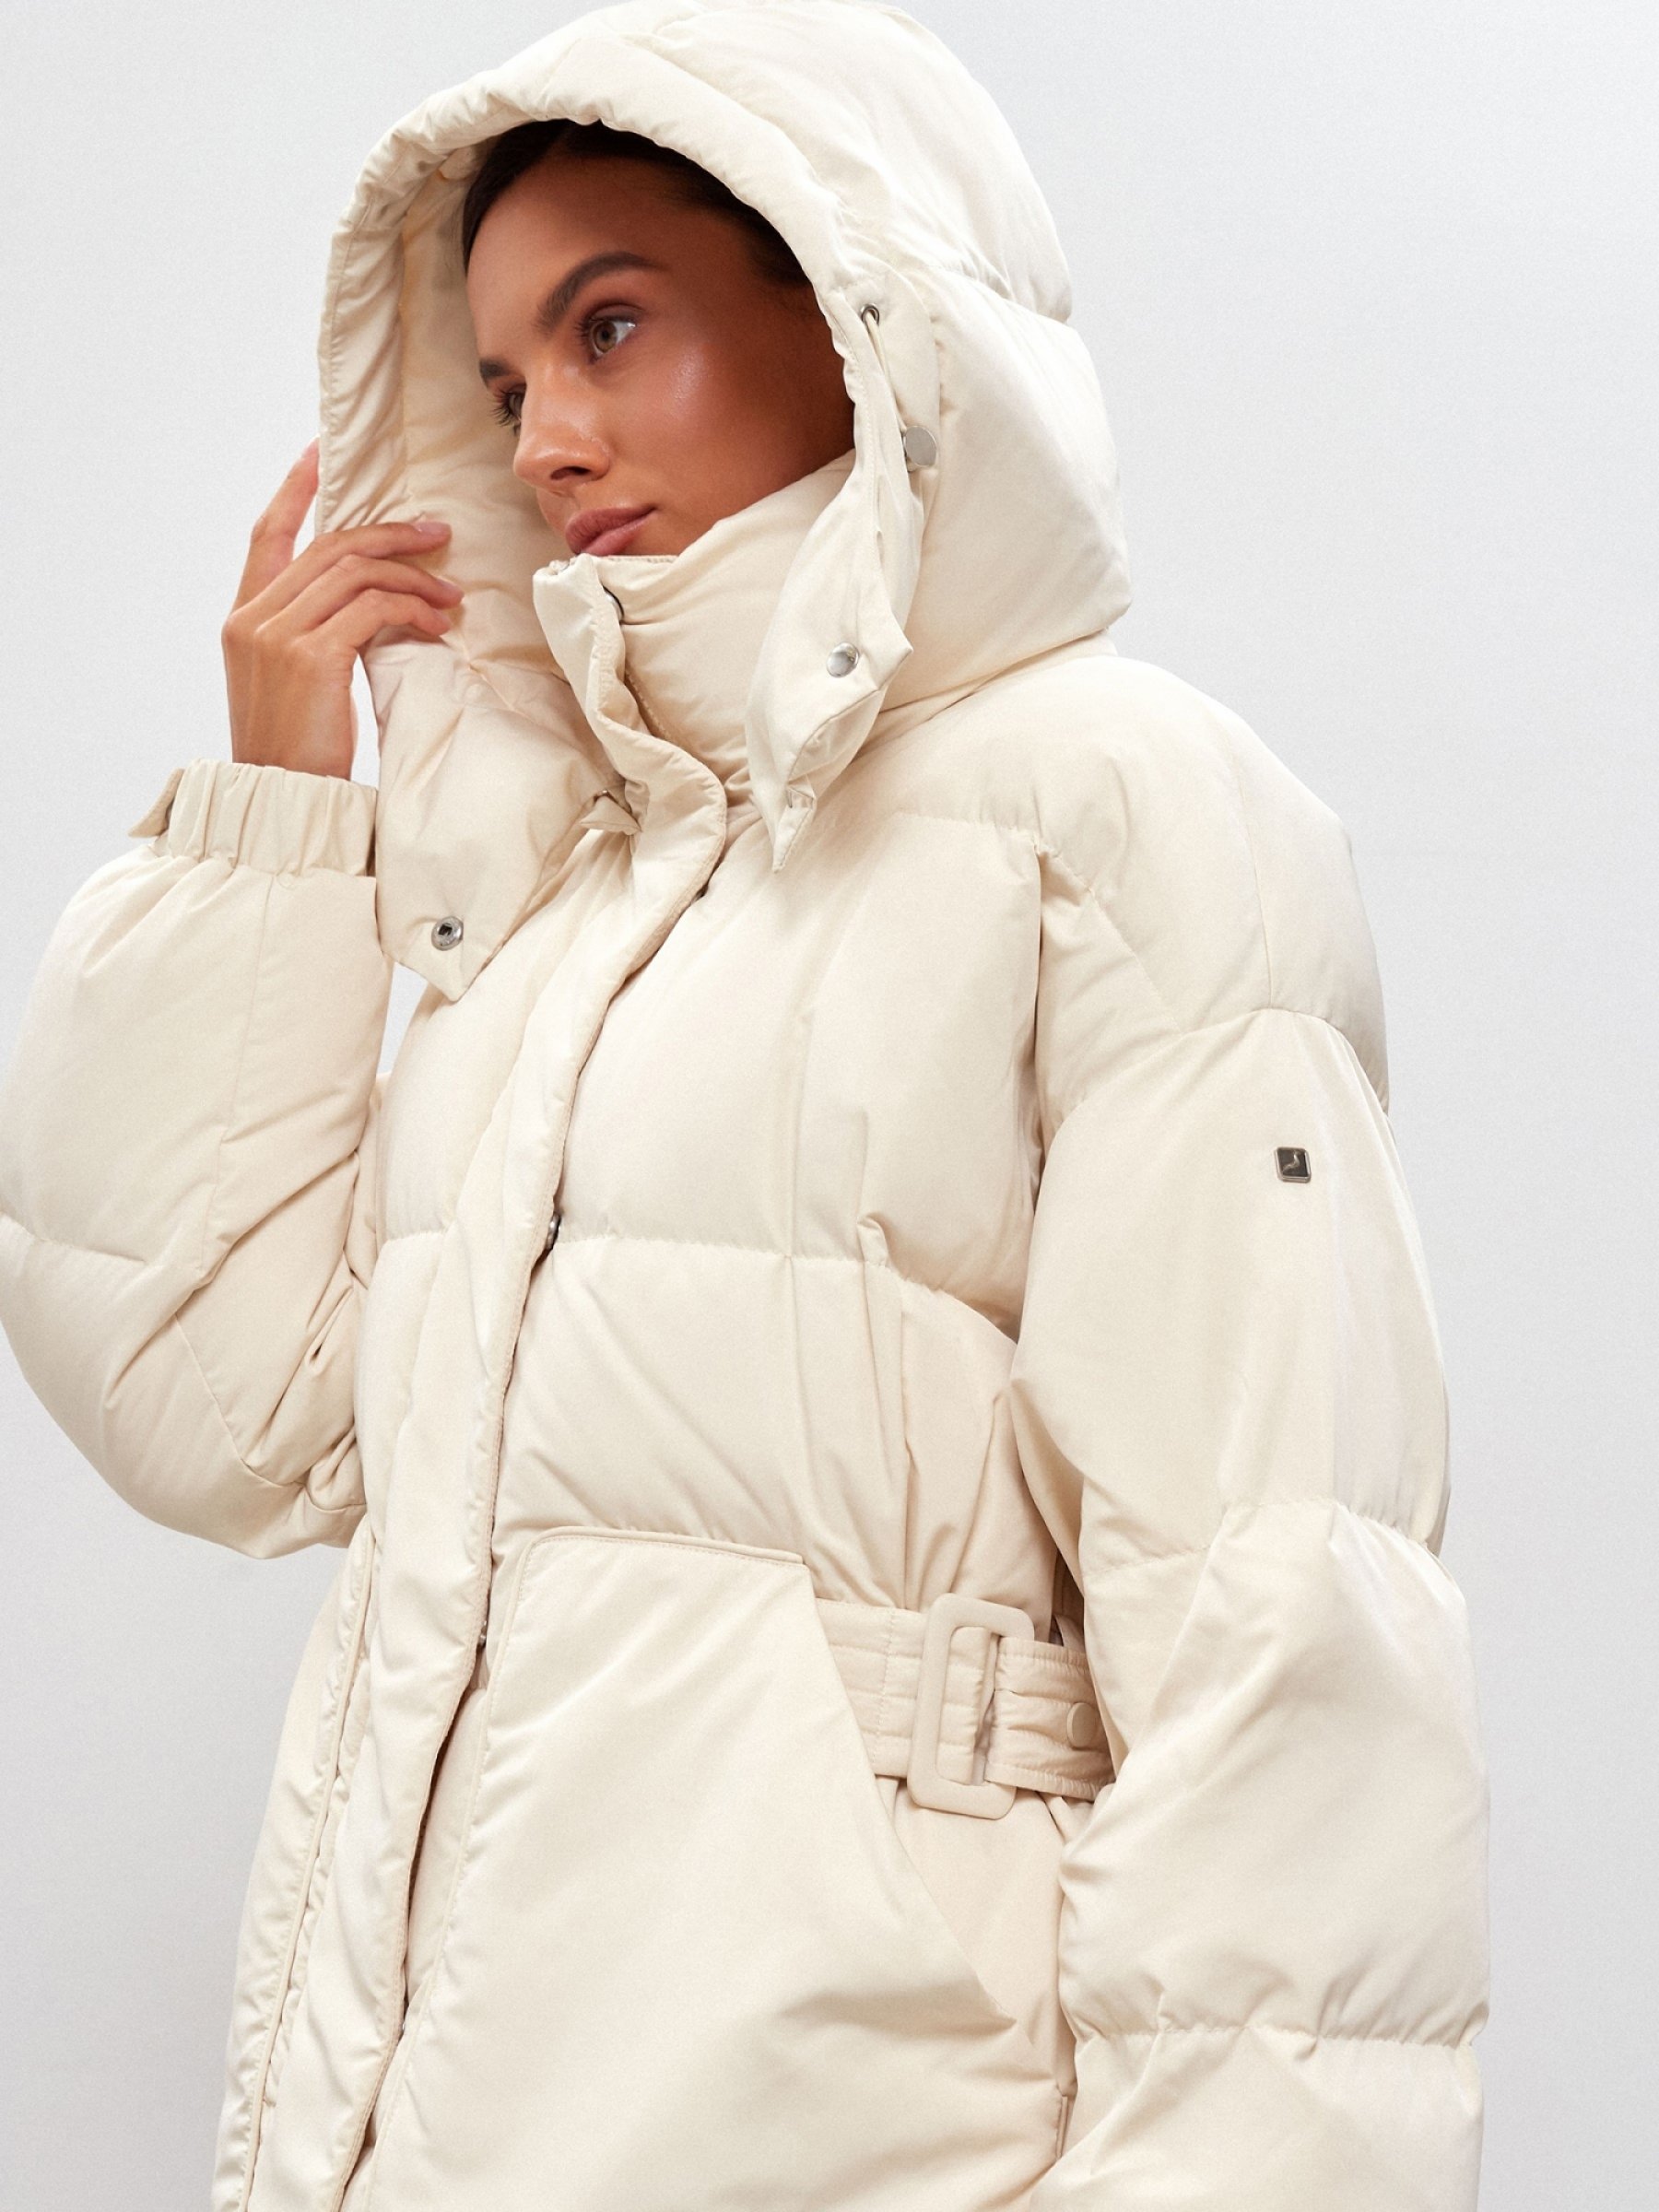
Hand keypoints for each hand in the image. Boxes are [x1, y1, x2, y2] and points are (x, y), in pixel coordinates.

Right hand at [223, 440, 460, 779]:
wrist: (280, 797)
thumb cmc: (294, 748)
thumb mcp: (291, 681)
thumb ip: (309, 633)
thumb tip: (365, 604)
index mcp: (242, 617)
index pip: (266, 534)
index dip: (295, 489)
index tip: (321, 452)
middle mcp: (254, 617)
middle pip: (329, 547)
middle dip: (389, 534)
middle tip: (436, 533)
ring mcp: (279, 634)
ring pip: (356, 573)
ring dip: (412, 576)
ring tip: (450, 591)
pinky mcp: (312, 656)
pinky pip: (373, 609)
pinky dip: (412, 608)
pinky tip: (437, 623)